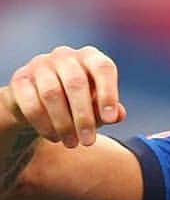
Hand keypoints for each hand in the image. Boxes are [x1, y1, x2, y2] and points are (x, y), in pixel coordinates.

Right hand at [5, 45, 125, 148]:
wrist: (40, 103)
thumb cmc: (79, 103)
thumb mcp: (97, 107)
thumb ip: (110, 111)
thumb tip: (119, 115)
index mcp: (90, 58)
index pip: (103, 68)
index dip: (108, 93)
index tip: (110, 120)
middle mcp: (65, 56)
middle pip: (76, 83)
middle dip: (84, 117)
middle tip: (89, 142)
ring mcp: (40, 65)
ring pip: (52, 94)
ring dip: (64, 124)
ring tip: (72, 144)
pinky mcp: (20, 79)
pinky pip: (32, 103)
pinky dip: (44, 124)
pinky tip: (54, 137)